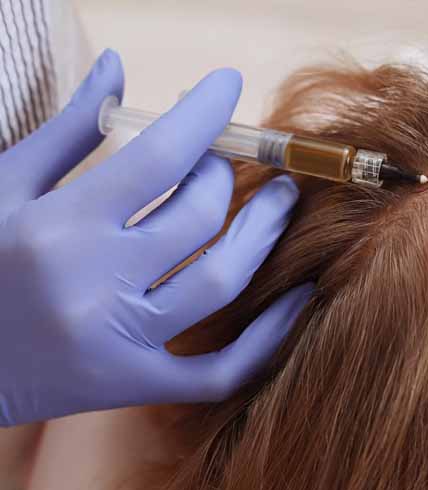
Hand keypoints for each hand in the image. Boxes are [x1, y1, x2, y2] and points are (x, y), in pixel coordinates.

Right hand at [0, 49, 311, 426]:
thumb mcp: (5, 187)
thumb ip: (68, 130)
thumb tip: (116, 67)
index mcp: (60, 226)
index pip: (158, 157)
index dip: (204, 114)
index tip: (228, 84)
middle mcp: (95, 284)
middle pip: (199, 216)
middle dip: (225, 174)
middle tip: (230, 159)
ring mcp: (119, 341)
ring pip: (221, 280)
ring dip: (263, 233)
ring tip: (281, 201)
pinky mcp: (132, 385)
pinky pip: (219, 370)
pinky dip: (266, 338)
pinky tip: (299, 298)